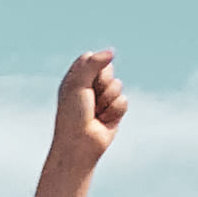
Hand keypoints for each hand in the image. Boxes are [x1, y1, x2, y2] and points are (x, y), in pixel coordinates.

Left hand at [52, 50, 126, 169]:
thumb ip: (93, 64)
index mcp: (76, 78)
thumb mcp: (78, 84)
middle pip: (107, 69)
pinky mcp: (114, 111)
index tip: (84, 82)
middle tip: (90, 99)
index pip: (91, 58)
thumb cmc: (73, 115)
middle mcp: (90, 87)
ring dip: (107, 99)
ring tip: (96, 112)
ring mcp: (103, 99)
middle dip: (102, 83)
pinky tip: (104, 121)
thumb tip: (112, 51)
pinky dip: (114, 111)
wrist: (80, 145)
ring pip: (118, 85)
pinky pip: (124, 100)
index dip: (92, 67)